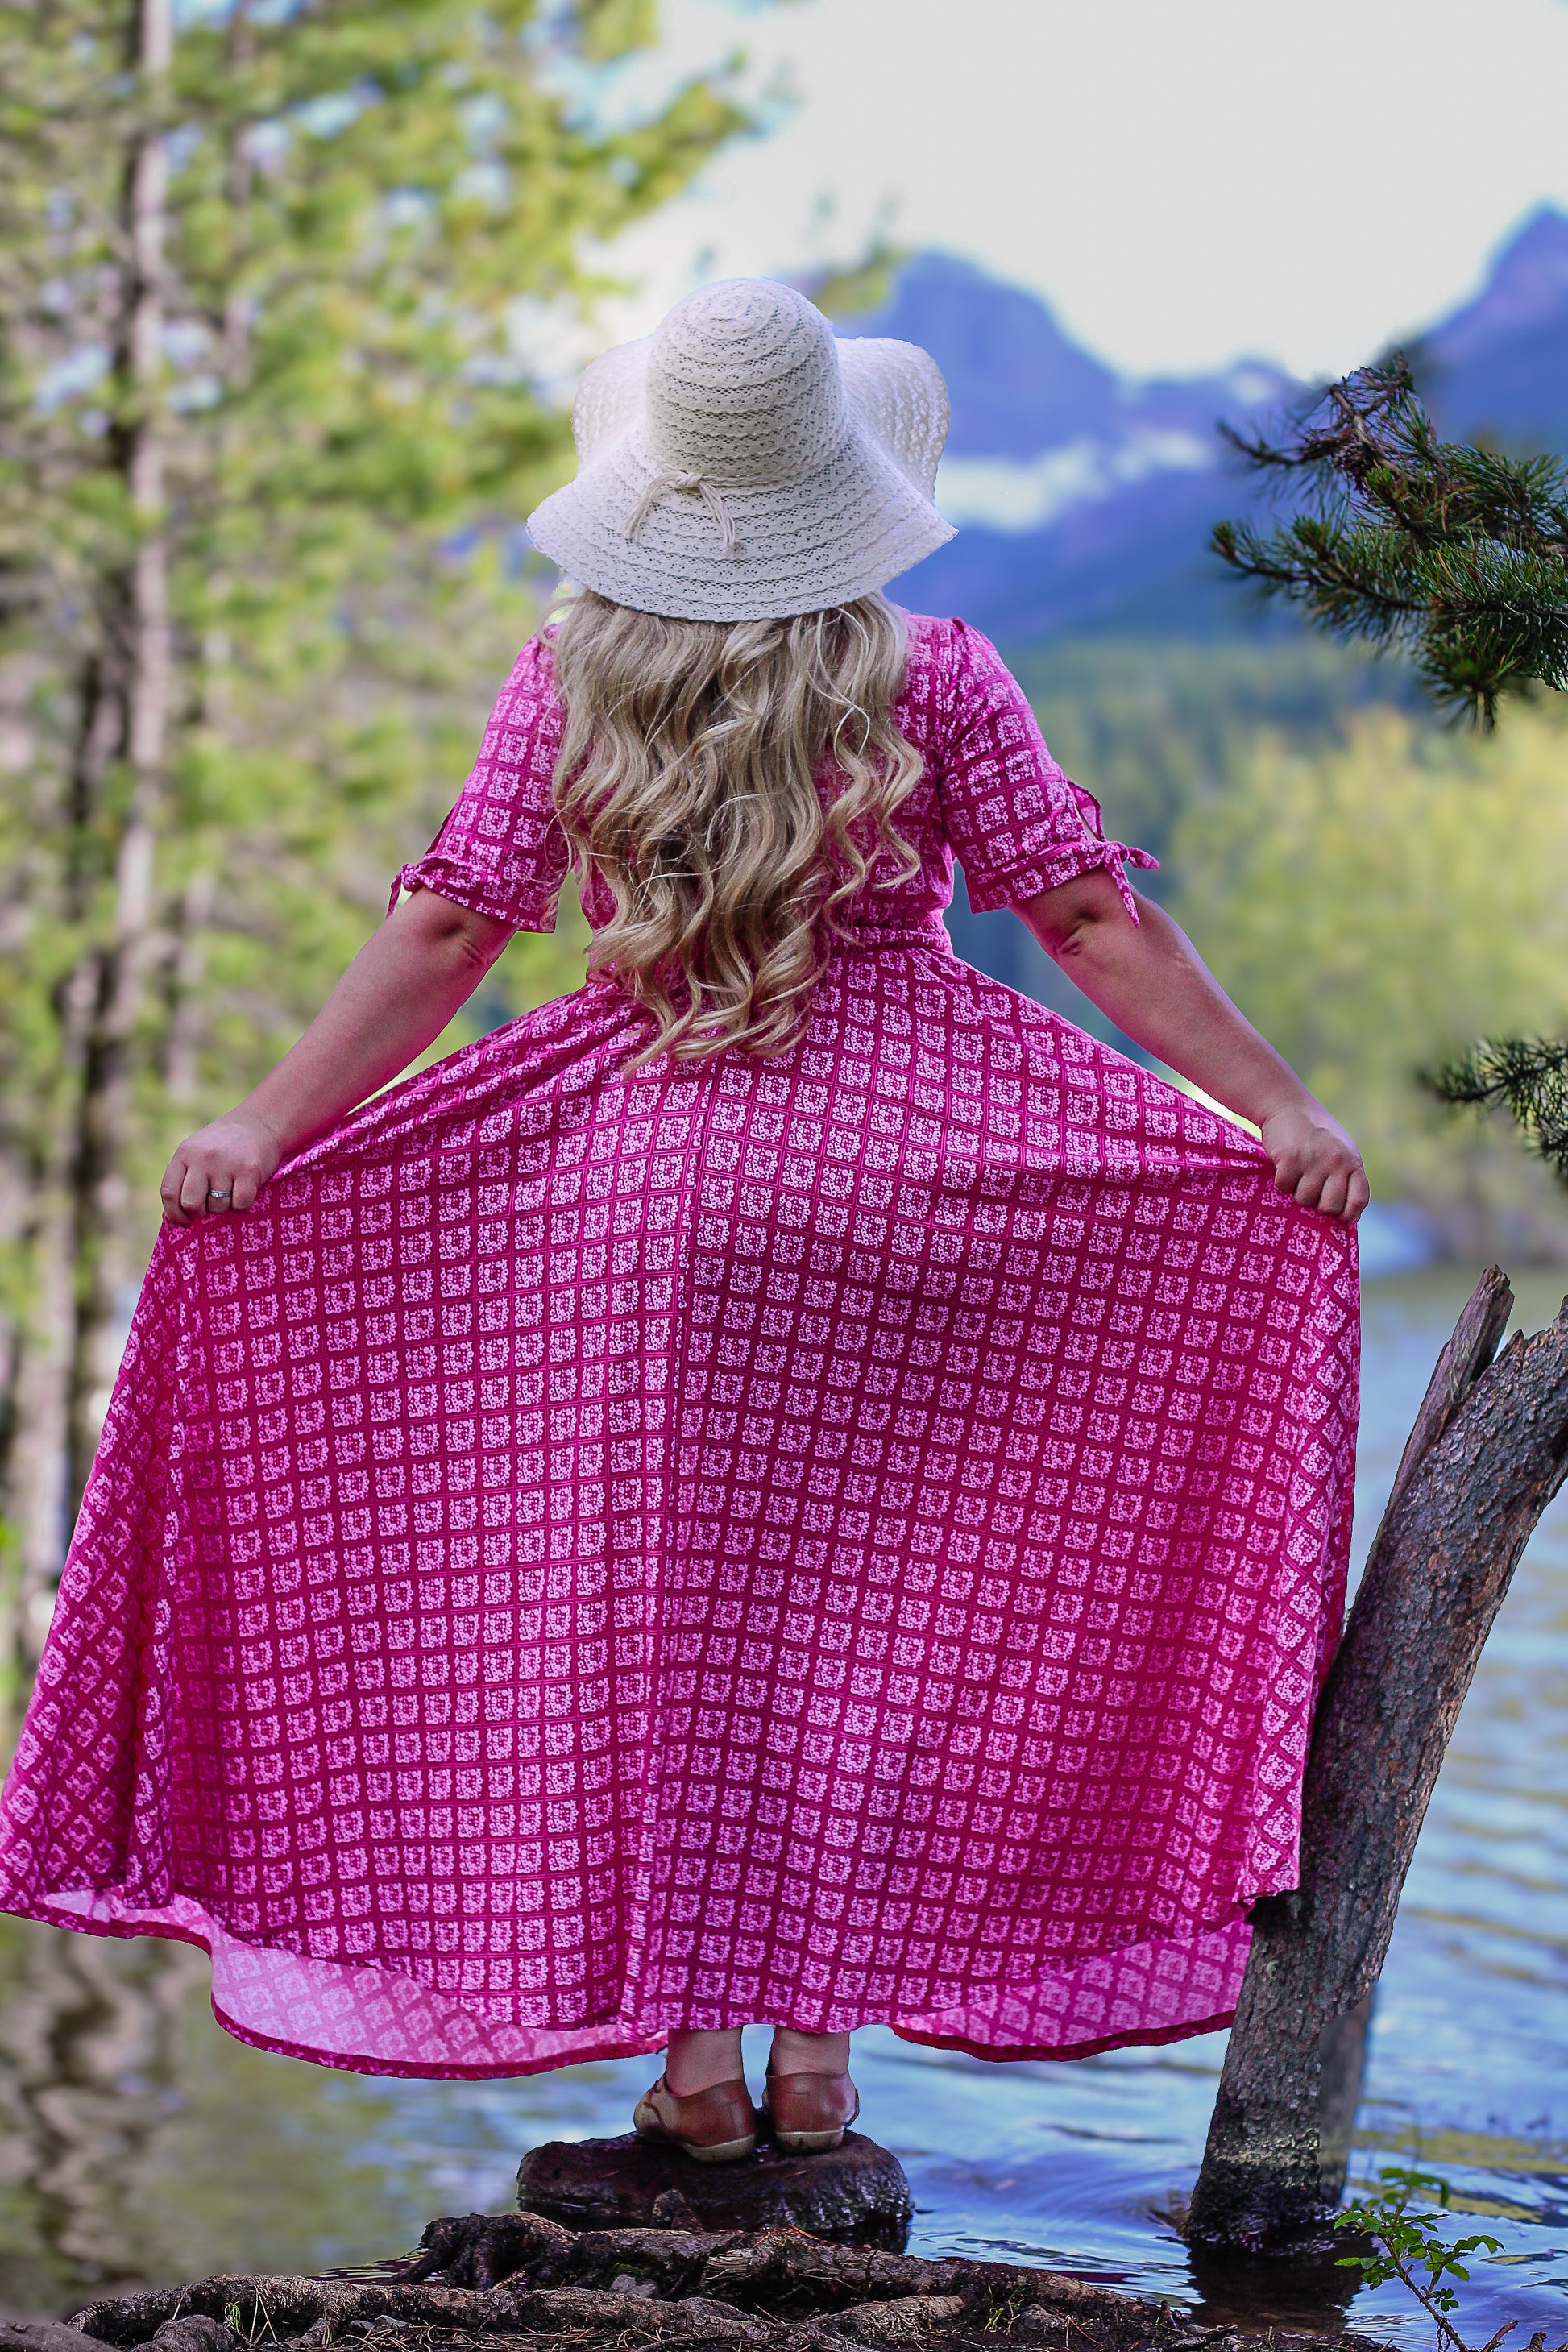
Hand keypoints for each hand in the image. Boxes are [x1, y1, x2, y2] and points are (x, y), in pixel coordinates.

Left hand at [160, 1109, 281, 1226]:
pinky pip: (241, 1204)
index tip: (184, 1221)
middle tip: (210, 1207)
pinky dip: (242, 1205)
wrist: (259, 1123)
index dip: (175, 1213)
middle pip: (192, 1203)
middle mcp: (203, 1158)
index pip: (169, 1192)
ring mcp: (227, 1164)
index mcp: (185, 1154)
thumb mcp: (197, 1151)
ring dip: (224, 1206)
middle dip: (200, 1213)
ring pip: (218, 1206)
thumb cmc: (224, 1145)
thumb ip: (185, 1176)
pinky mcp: (249, 1171)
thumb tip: (178, 1216)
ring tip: (231, 1191)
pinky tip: (244, 1191)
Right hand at [1259, 1101, 1368, 1226]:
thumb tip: (1350, 1217)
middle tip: (1309, 1189)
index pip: (1359, 1200)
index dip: (1348, 1214)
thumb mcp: (1340, 1151)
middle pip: (1330, 1206)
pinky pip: (1284, 1186)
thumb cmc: (1315, 1133)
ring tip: (1296, 1172)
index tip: (1337, 1216)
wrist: (1288, 1105)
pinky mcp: (1290, 1159)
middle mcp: (1337, 1162)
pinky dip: (1281, 1180)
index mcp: (1352, 1161)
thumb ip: (1346, 1177)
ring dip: (1296, 1190)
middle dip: (1317, 1205)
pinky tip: (1284, 1165)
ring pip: (1304, 1199)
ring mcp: (1314, 1161)